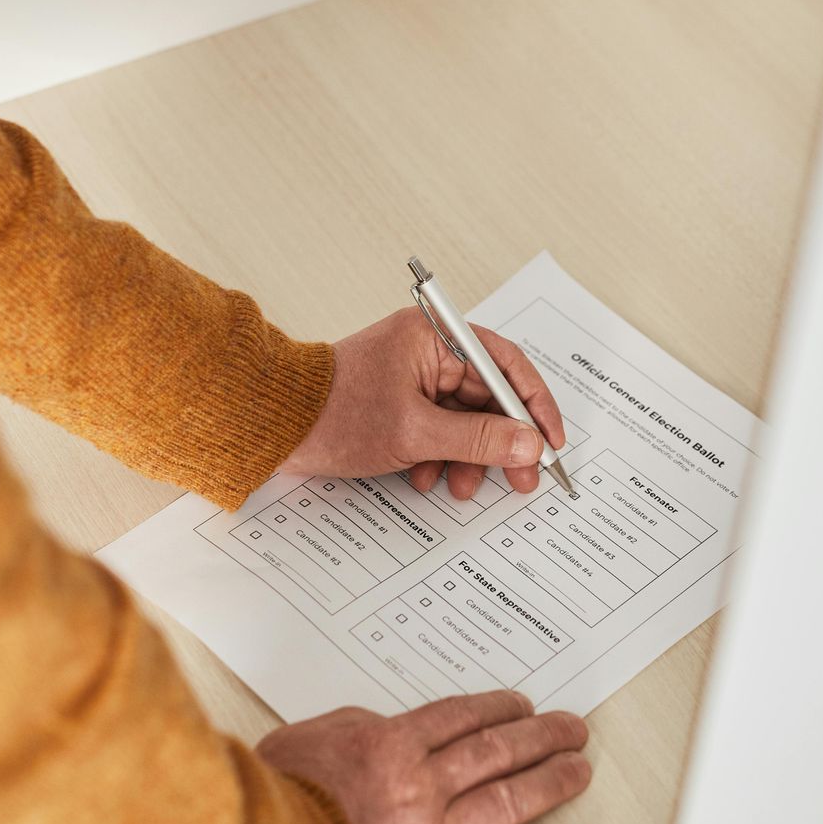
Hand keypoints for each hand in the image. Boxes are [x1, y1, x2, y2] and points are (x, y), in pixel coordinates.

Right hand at [258, 692, 591, 823]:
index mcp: (388, 745)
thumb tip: (383, 729)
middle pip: (494, 750)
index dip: (496, 708)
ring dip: (550, 781)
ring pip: (507, 796)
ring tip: (578, 769)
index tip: (520, 706)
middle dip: (538, 736)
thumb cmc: (273, 804)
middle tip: (568, 728)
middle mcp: (419, 784)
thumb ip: (355, 730)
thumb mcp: (308, 741)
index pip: (458, 717)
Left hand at [282, 308, 567, 499]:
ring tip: (460, 486)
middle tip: (521, 479)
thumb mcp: (416, 434)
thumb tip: (529, 444)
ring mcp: (412, 375)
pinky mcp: (398, 399)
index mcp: (435, 336)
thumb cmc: (332, 415)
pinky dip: (439, 455)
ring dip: (468, 456)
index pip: (506, 365)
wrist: (271, 425)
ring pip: (463, 418)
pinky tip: (425, 478)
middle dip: (500, 442)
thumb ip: (479, 439)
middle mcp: (427, 348)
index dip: (534, 406)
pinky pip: (437, 427)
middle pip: (487, 396)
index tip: (551, 443)